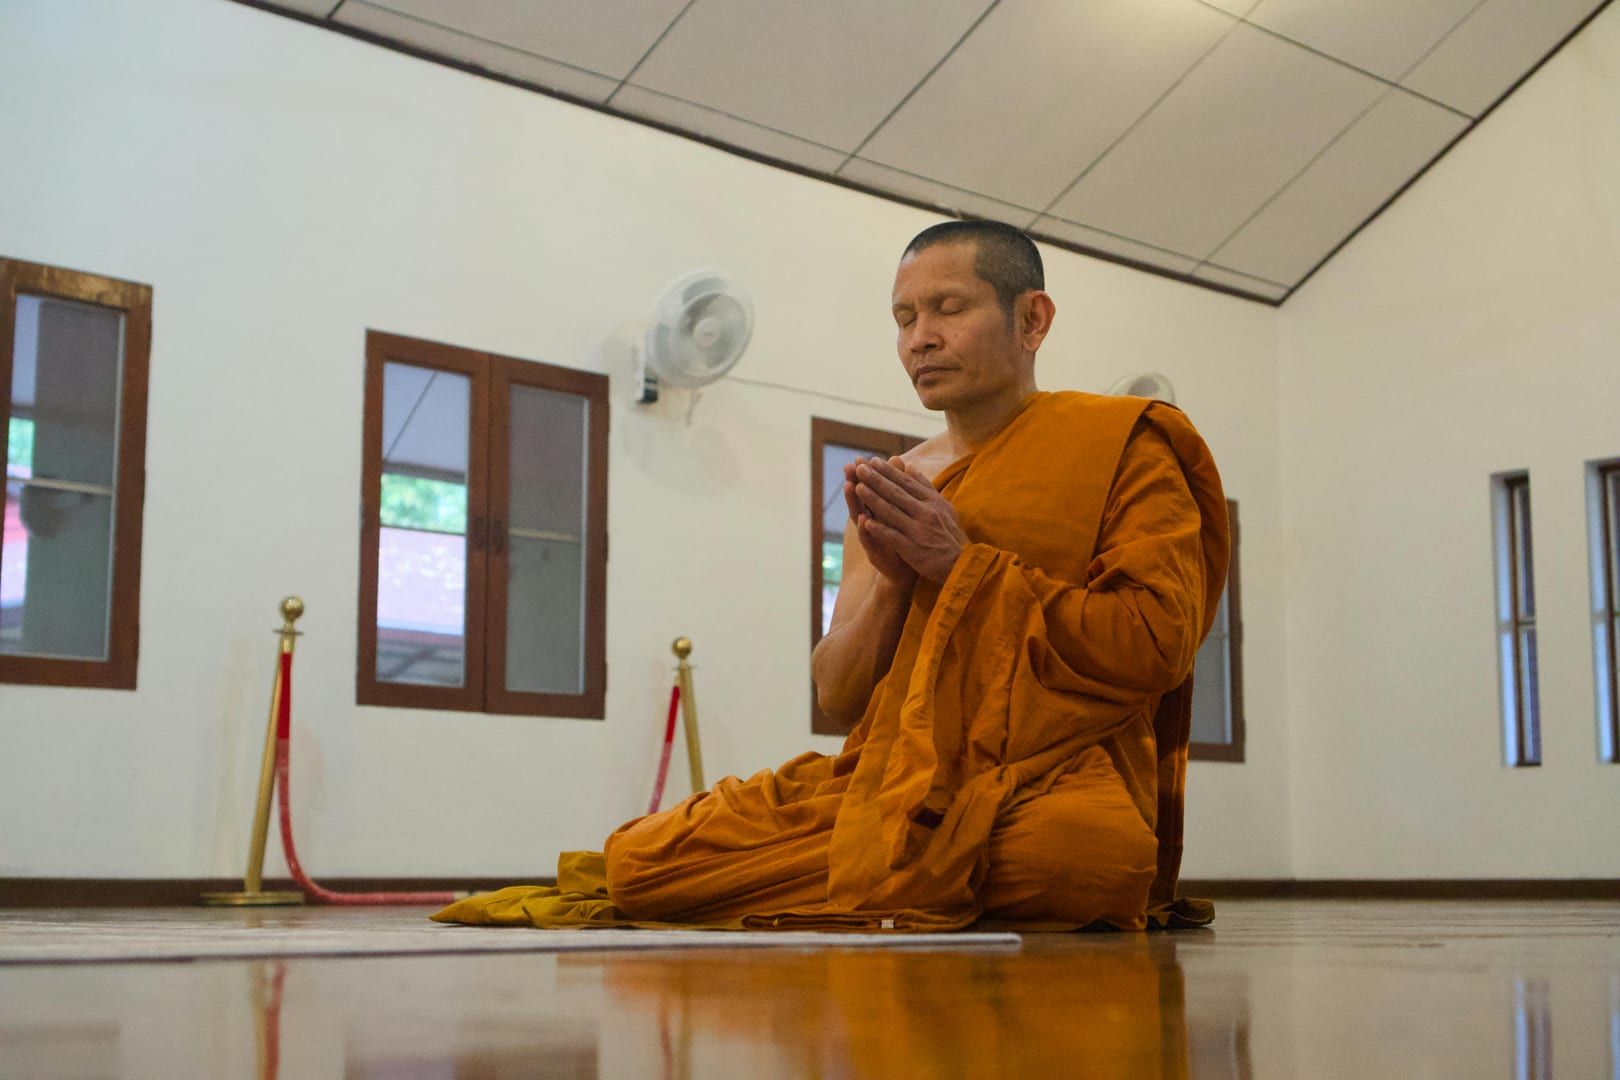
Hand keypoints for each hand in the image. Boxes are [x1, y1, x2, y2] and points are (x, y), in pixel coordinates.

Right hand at [845, 458, 916, 586]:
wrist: (904, 571)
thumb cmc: (903, 538)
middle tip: (849, 466)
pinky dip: (865, 530)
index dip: (867, 474)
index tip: (861, 457)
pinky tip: (863, 520)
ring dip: (854, 502)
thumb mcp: (901, 513)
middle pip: (862, 499)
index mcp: (880, 511)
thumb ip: (898, 491)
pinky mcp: (874, 553)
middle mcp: (872, 521)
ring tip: (849, 486)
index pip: (872, 489)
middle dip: (855, 481)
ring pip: (859, 516)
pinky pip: (869, 539)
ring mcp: (871, 536)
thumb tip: (898, 465)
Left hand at [852, 456, 968, 582]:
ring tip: (858, 487)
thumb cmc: (949, 533)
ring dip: (873, 499)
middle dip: (876, 479)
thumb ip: (924, 486)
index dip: (888, 471)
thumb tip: (909, 466)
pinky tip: (865, 522)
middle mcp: (925, 513)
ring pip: (892, 512)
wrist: (961, 563)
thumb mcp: (942, 506)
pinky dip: (879, 529)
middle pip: (896, 493)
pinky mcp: (913, 549)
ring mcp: (919, 531)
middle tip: (859, 467)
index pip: (906, 482)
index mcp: (931, 501)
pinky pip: (893, 536)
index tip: (873, 460)